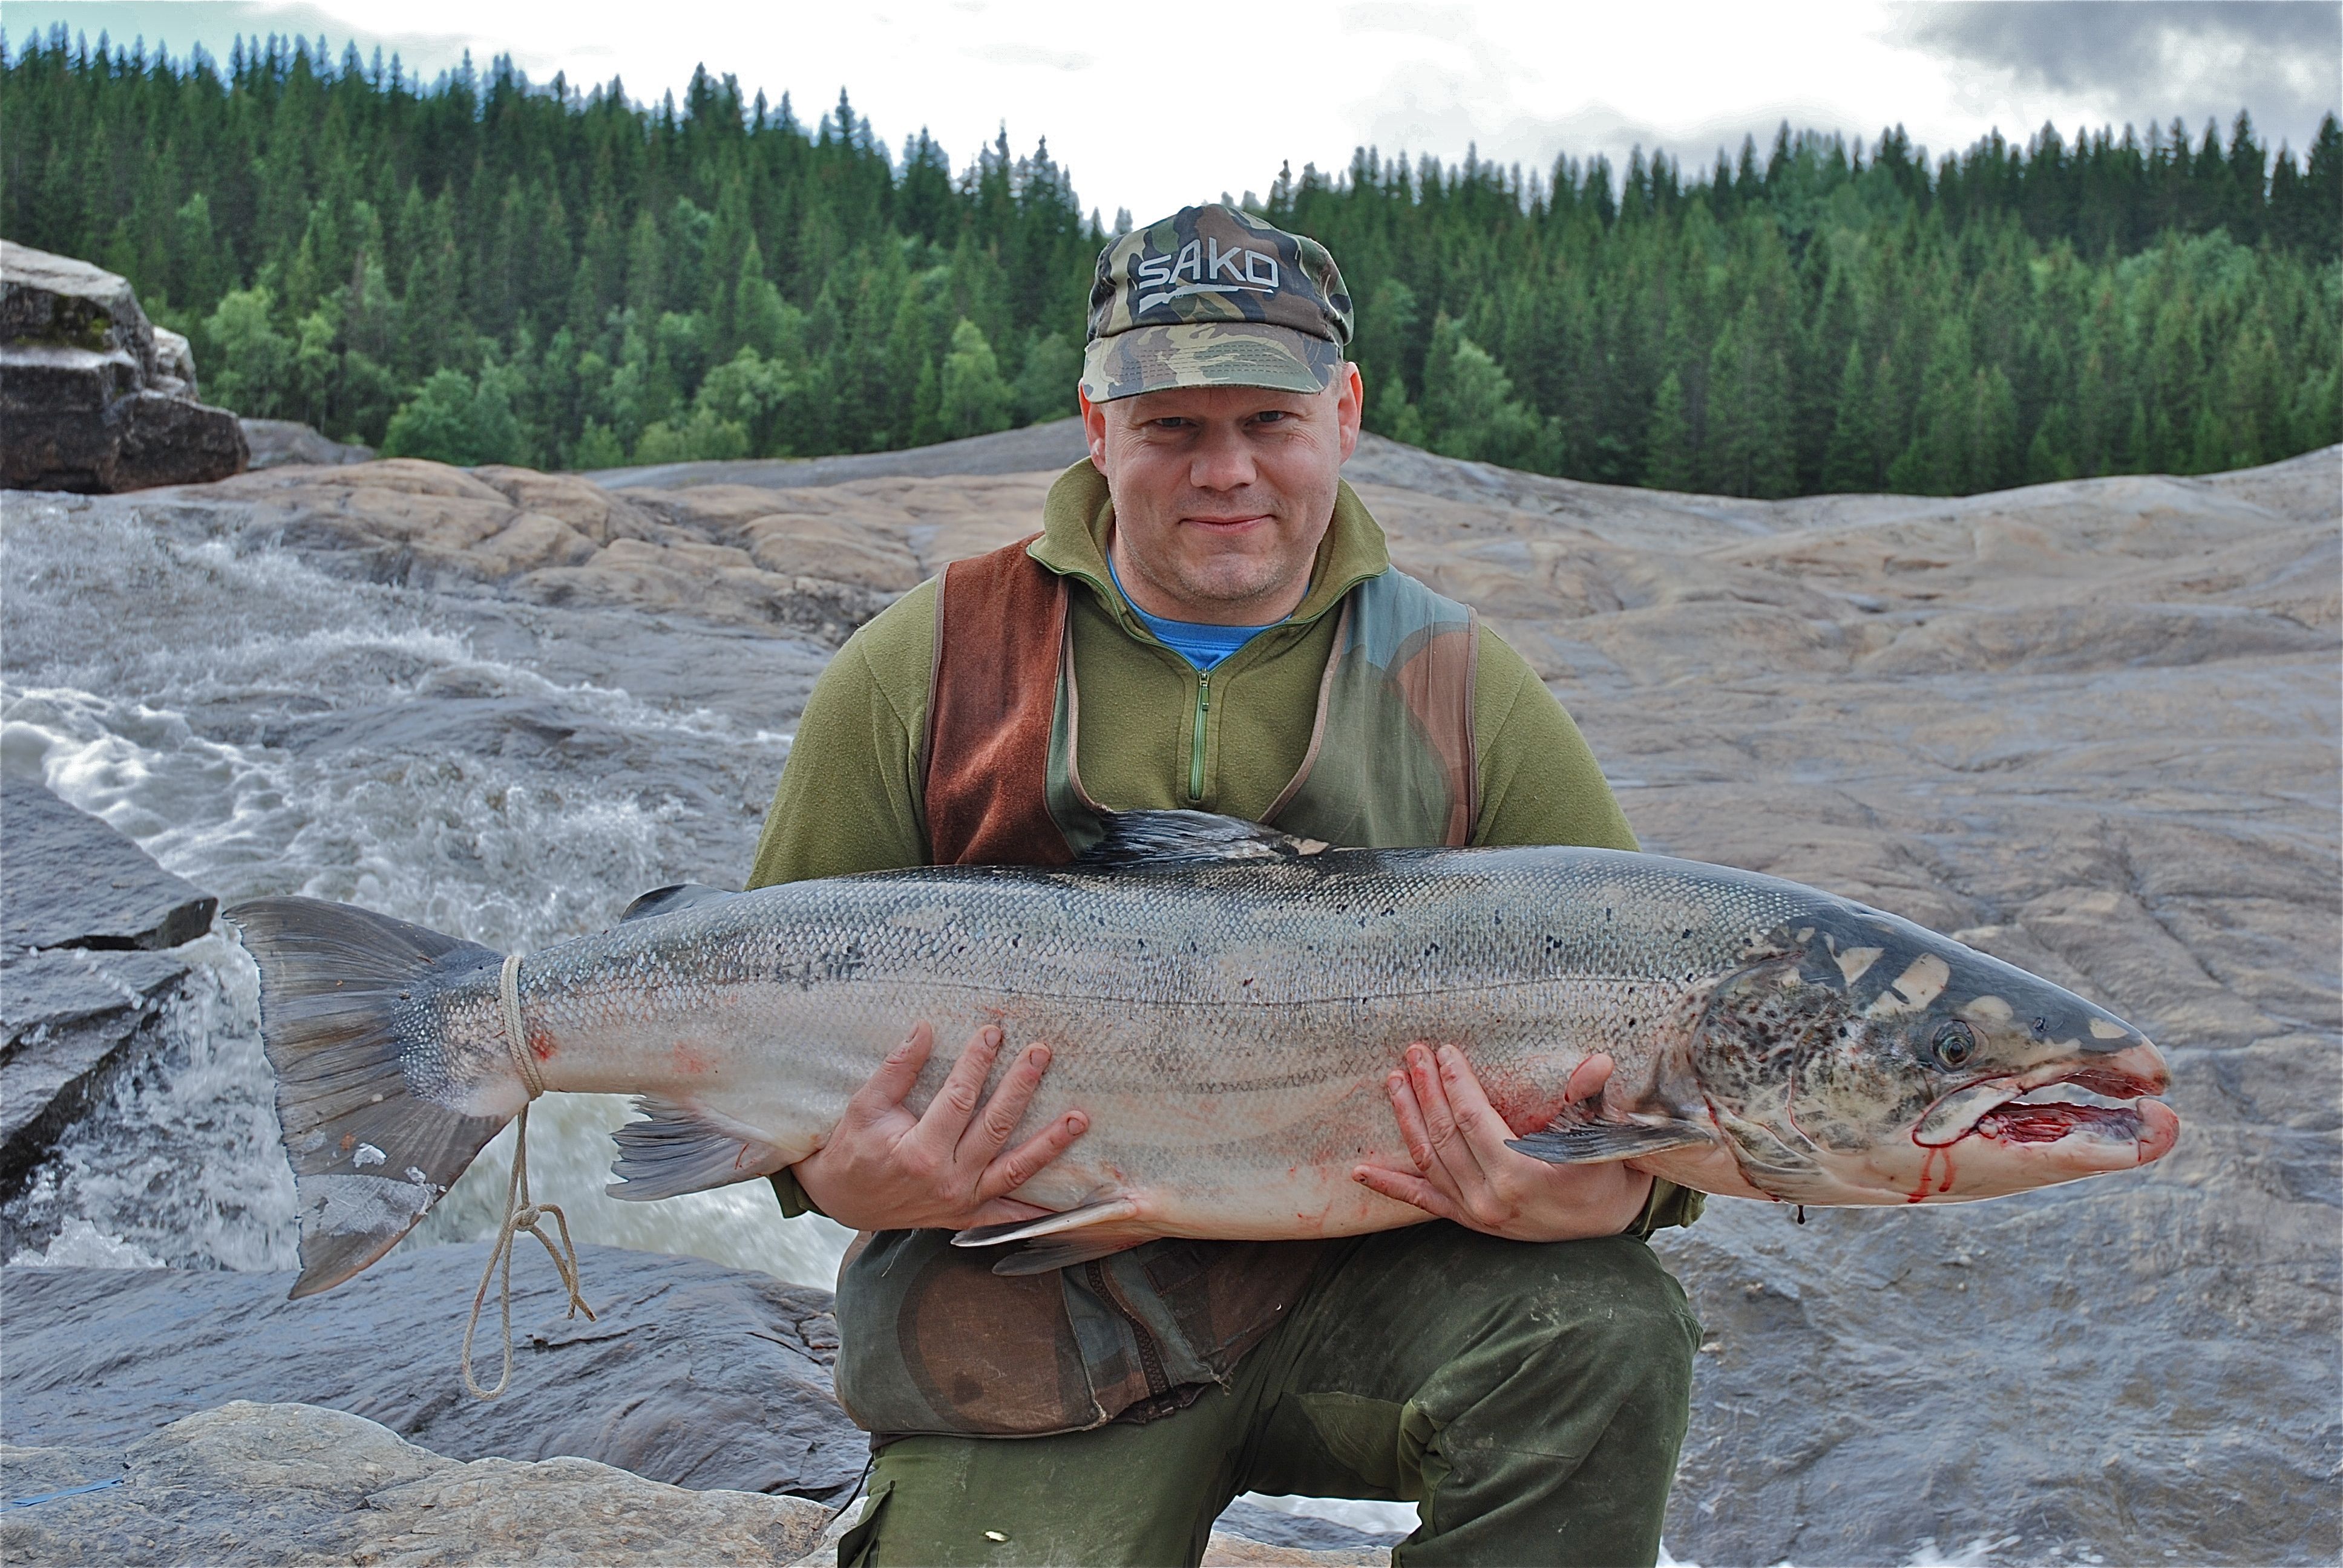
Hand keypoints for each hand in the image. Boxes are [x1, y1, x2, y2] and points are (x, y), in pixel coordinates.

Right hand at [793, 1022, 1086, 1232]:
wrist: (844, 1201)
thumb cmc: (852, 1149)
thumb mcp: (864, 1106)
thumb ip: (896, 1069)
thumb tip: (924, 1029)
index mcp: (918, 1151)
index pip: (958, 1098)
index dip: (977, 1062)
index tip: (994, 1032)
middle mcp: (946, 1180)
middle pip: (995, 1127)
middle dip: (1021, 1087)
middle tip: (1041, 1053)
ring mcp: (961, 1202)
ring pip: (1015, 1170)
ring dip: (1050, 1144)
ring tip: (1078, 1118)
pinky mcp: (967, 1216)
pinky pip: (1009, 1215)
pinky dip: (1038, 1210)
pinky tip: (1071, 1198)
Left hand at [1353, 1043, 1652, 1242]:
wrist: (1606, 1222)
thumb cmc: (1605, 1173)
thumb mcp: (1604, 1138)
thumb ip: (1589, 1101)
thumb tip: (1599, 1062)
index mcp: (1522, 1176)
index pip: (1474, 1119)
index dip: (1456, 1083)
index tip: (1444, 1051)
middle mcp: (1491, 1198)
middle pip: (1445, 1134)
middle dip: (1426, 1089)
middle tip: (1413, 1052)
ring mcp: (1476, 1213)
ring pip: (1429, 1160)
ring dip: (1407, 1119)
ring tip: (1393, 1082)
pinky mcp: (1469, 1221)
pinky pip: (1423, 1201)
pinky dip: (1391, 1185)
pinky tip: (1361, 1170)